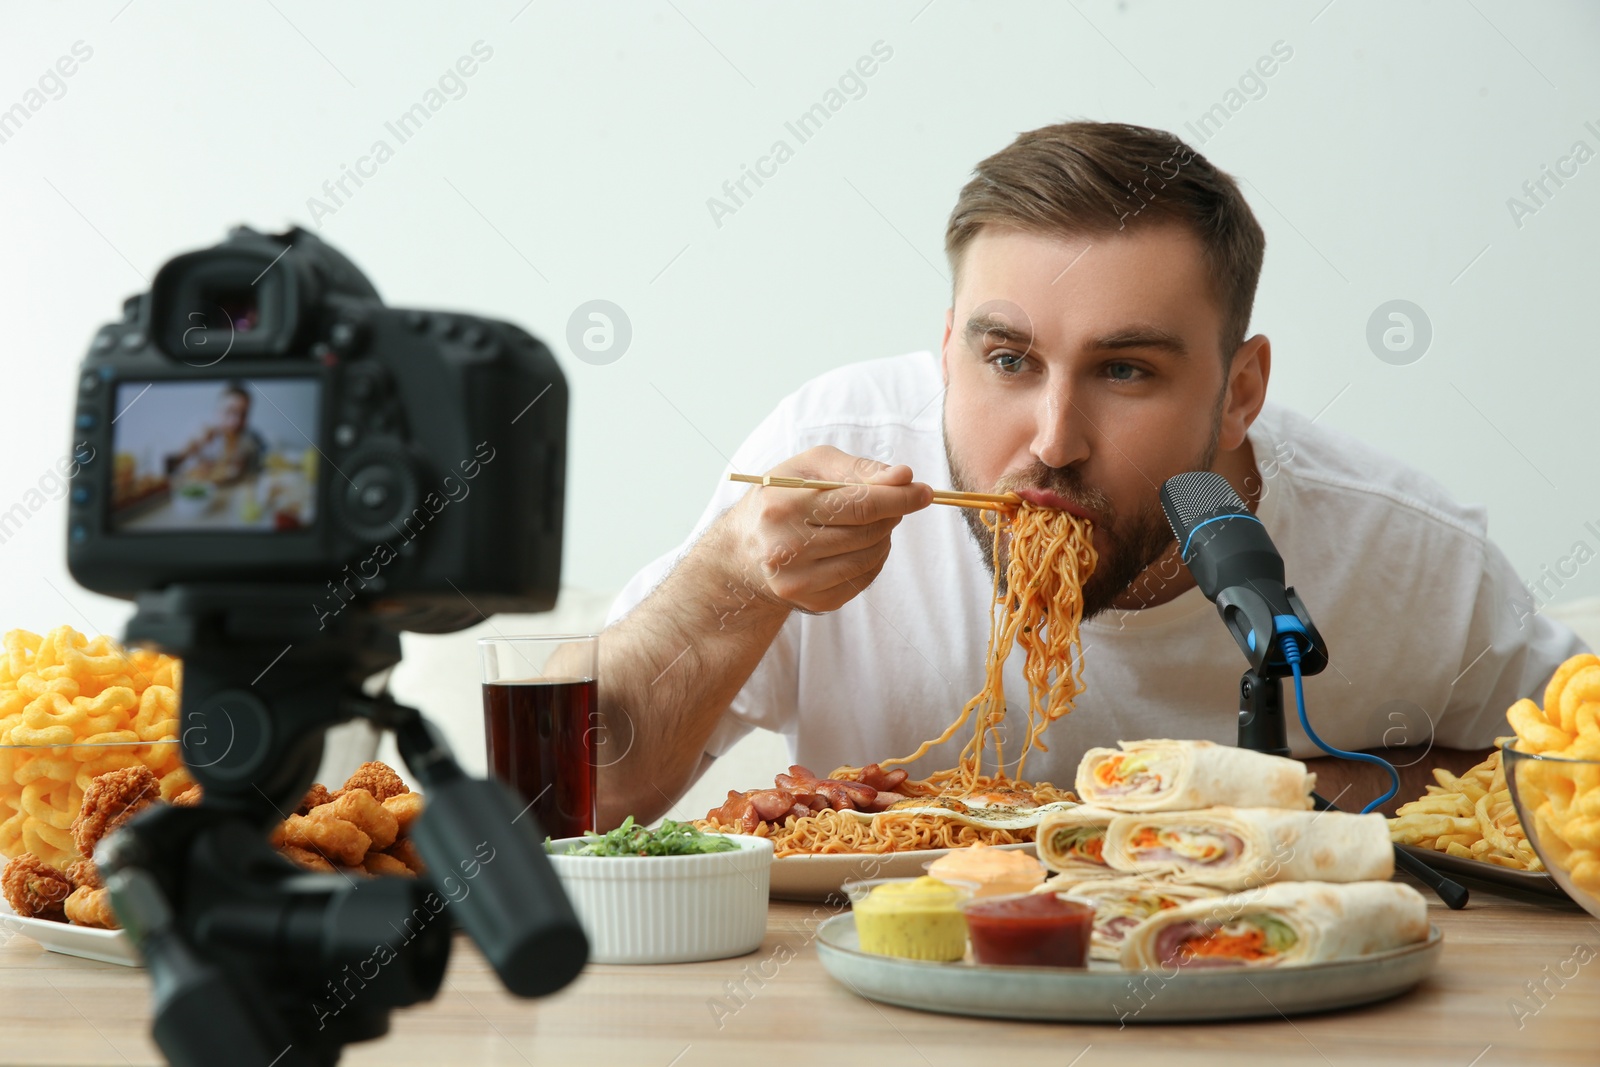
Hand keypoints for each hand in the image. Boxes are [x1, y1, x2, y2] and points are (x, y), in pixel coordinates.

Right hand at [723, 446, 932, 612]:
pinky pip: (865, 578)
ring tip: (873, 522)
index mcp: (782, 507)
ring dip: (884, 536)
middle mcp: (786, 549)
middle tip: (895, 501)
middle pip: (868, 531)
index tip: (924, 492)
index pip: (858, 504)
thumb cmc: (781, 499)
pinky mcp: (813, 602)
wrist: (745, 553)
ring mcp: (799, 582)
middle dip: (891, 513)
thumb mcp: (808, 469)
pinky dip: (875, 558)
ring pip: (871, 556)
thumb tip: (904, 477)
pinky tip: (861, 545)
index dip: (898, 498)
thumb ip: (857, 469)